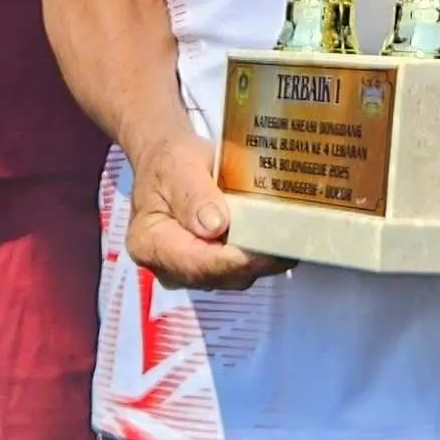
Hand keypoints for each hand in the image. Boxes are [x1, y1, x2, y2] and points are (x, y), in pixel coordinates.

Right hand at [126, 136, 289, 290]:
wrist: (169, 164)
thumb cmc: (170, 162)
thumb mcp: (178, 166)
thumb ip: (192, 195)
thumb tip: (214, 226)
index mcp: (149, 243)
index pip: (195, 263)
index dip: (233, 259)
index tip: (266, 246)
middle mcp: (166, 266)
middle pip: (217, 275)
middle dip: (256, 261)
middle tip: (290, 238)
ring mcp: (188, 272)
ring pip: (232, 277)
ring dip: (263, 260)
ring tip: (290, 236)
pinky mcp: (208, 269)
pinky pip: (238, 270)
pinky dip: (260, 257)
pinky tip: (280, 239)